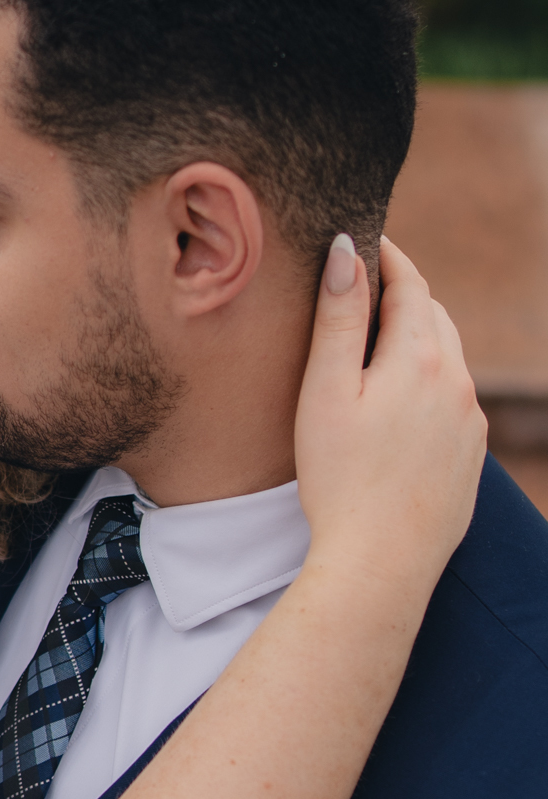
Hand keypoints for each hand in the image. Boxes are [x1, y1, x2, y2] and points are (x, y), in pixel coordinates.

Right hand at [295, 234, 485, 597]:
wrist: (382, 562)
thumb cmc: (341, 479)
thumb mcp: (326, 392)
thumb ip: (339, 318)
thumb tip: (347, 250)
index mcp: (421, 359)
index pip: (411, 283)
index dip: (388, 255)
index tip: (364, 236)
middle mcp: (459, 383)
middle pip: (435, 317)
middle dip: (405, 295)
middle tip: (366, 286)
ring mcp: (471, 423)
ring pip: (449, 360)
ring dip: (419, 340)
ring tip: (378, 343)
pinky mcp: (471, 457)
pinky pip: (455, 402)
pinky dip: (430, 384)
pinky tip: (400, 405)